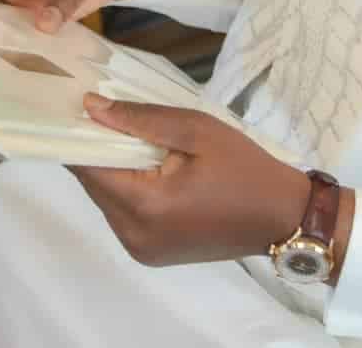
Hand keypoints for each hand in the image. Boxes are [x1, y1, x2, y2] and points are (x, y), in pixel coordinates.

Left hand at [70, 97, 315, 266]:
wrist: (282, 217)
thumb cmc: (244, 168)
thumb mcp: (197, 130)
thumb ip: (140, 118)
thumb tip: (90, 106)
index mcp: (144, 207)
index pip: (87, 168)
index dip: (79, 136)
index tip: (78, 107)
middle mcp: (132, 235)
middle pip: (94, 184)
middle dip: (100, 151)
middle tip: (118, 117)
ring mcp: (140, 250)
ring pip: (107, 199)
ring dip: (116, 170)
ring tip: (144, 142)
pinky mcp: (150, 254)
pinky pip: (124, 214)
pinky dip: (130, 190)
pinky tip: (155, 170)